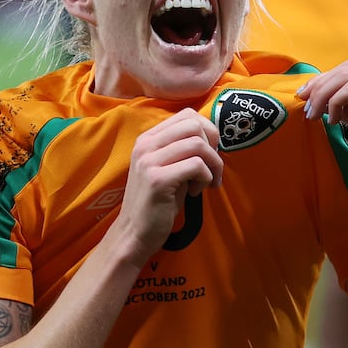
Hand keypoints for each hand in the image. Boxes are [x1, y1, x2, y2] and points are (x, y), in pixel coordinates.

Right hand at [113, 108, 221, 264]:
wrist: (134, 233)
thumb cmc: (156, 202)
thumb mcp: (167, 168)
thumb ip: (183, 150)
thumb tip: (213, 138)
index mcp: (148, 138)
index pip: (187, 114)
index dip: (208, 131)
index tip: (209, 154)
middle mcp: (146, 145)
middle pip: (194, 124)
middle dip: (213, 145)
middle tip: (212, 168)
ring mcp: (149, 161)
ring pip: (198, 144)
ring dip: (213, 164)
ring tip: (206, 183)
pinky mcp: (158, 179)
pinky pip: (196, 165)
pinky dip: (205, 178)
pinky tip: (196, 192)